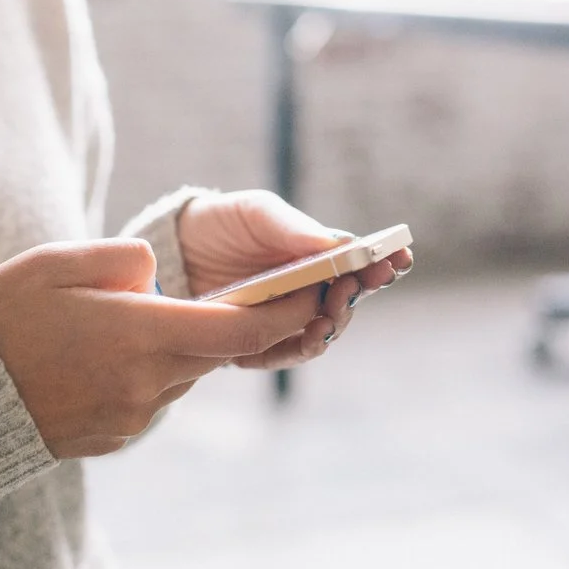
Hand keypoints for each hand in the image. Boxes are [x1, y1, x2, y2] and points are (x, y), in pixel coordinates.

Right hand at [0, 238, 324, 457]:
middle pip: (217, 351)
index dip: (286, 310)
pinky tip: (102, 355)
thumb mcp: (58, 263)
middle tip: (248, 292)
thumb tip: (159, 271)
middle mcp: (147, 383)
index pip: (241, 328)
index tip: (315, 291)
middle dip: (237, 323)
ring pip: (183, 373)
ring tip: (131, 319)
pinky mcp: (113, 437)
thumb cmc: (1, 317)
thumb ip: (124, 258)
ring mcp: (130, 417)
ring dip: (178, 346)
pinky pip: (150, 397)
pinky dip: (146, 372)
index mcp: (141, 335)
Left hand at [176, 190, 413, 369]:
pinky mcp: (253, 344)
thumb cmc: (220, 224)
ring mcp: (282, 319)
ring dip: (331, 324)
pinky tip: (305, 337)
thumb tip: (338, 242)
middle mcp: (306, 292)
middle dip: (357, 295)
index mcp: (316, 256)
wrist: (168, 252)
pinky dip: (297, 349)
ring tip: (328, 314)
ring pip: (321, 331)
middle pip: (346, 300)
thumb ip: (291, 227)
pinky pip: (282, 354)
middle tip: (354, 286)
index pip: (360, 263)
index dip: (385, 263)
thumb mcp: (254, 213)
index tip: (400, 258)